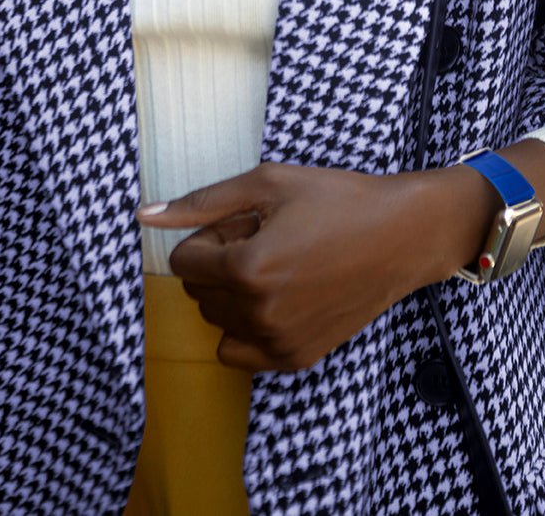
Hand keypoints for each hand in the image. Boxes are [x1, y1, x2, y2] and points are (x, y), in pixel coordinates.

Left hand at [136, 160, 483, 373]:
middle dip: (220, 263)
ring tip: (279, 266)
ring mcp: (277, 343)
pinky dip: (248, 328)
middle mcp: (258, 313)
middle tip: (266, 240)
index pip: (185, 261)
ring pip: (217, 322)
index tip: (248, 223)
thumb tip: (143, 215)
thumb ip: (202, 202)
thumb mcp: (269, 184)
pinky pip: (239, 353)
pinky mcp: (295, 359)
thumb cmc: (337, 200)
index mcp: (247, 269)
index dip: (212, 235)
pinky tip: (282, 298)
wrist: (401, 237)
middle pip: (198, 291)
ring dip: (233, 294)